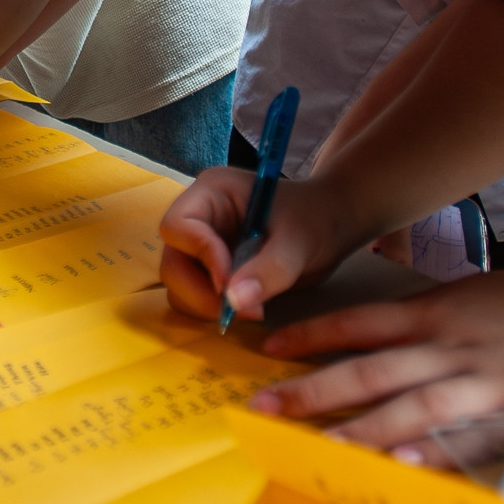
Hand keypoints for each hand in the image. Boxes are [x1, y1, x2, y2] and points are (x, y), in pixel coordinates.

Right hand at [158, 170, 356, 325]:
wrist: (331, 226)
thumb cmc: (316, 219)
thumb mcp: (299, 243)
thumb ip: (269, 270)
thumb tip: (233, 301)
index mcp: (212, 192)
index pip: (178, 225)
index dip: (200, 256)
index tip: (231, 283)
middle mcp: (198, 216)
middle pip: (172, 260)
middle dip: (200, 291)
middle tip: (243, 311)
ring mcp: (200, 244)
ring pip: (178, 283)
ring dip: (206, 304)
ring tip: (253, 310)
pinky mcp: (208, 268)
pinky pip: (194, 295)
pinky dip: (213, 309)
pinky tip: (249, 307)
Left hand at [249, 269, 503, 462]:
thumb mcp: (486, 295)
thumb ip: (438, 317)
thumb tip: (392, 329)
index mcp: (443, 309)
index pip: (362, 322)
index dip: (314, 335)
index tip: (271, 349)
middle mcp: (455, 343)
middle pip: (372, 367)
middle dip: (315, 388)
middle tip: (266, 405)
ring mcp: (487, 381)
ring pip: (412, 406)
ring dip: (364, 429)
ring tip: (323, 447)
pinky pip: (471, 438)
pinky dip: (438, 452)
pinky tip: (407, 467)